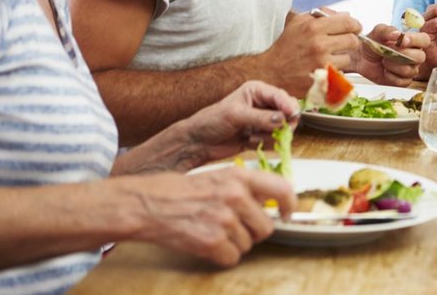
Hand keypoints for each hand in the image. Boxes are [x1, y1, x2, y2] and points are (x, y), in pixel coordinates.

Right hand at [125, 167, 295, 267]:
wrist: (146, 205)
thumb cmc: (180, 191)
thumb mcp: (217, 177)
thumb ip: (246, 188)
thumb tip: (273, 203)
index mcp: (239, 176)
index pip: (282, 189)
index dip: (289, 205)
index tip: (286, 214)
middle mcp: (236, 196)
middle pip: (266, 228)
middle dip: (252, 232)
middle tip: (232, 227)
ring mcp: (224, 219)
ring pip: (248, 245)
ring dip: (234, 244)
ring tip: (212, 231)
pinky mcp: (212, 241)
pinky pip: (231, 258)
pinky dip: (221, 256)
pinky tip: (206, 243)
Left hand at [174, 81, 299, 168]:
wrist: (198, 142)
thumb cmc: (212, 121)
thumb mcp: (236, 115)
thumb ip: (261, 117)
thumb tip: (283, 120)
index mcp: (257, 91)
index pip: (280, 96)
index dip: (289, 106)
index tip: (293, 116)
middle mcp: (263, 104)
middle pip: (287, 113)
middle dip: (281, 124)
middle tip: (276, 131)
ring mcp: (263, 121)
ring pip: (282, 129)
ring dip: (268, 136)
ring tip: (250, 136)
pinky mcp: (261, 136)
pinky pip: (273, 141)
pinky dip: (263, 144)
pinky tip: (247, 142)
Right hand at [260, 10, 362, 93]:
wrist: (270, 71)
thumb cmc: (285, 47)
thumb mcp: (297, 23)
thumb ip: (321, 16)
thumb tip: (346, 15)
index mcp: (313, 27)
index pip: (348, 22)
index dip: (354, 25)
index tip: (354, 28)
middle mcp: (319, 44)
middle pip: (353, 40)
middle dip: (350, 41)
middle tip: (342, 44)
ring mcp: (321, 63)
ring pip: (348, 58)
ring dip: (341, 58)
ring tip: (328, 58)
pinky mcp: (322, 79)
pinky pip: (340, 73)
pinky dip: (335, 71)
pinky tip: (324, 68)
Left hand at [350, 24, 429, 85]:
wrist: (362, 59)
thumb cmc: (373, 44)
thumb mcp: (376, 33)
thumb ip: (386, 30)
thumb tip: (397, 34)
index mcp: (412, 41)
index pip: (424, 40)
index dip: (415, 40)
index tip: (402, 41)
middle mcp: (414, 55)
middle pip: (420, 57)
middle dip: (403, 54)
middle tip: (389, 51)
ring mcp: (410, 69)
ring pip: (410, 70)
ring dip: (393, 66)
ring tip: (384, 61)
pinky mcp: (403, 81)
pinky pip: (402, 82)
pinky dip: (390, 77)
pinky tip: (385, 71)